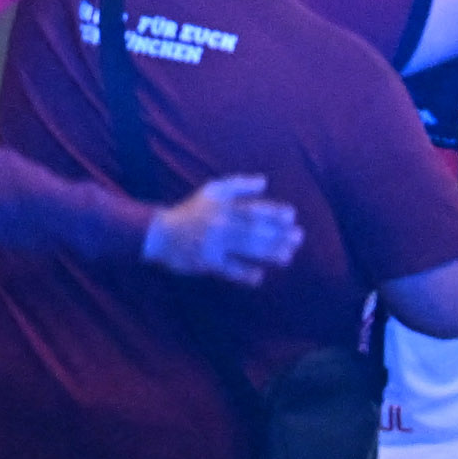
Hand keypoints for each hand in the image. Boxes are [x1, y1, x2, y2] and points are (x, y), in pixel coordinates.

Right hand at [139, 174, 302, 279]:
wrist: (159, 233)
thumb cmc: (191, 210)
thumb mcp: (212, 191)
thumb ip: (238, 184)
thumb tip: (264, 181)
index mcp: (222, 206)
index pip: (252, 209)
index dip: (272, 212)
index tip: (291, 215)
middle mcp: (219, 224)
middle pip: (252, 230)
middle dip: (277, 234)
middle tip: (298, 238)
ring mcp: (213, 245)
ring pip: (244, 249)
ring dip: (267, 253)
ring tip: (287, 257)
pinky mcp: (206, 263)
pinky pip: (226, 270)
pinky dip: (242, 274)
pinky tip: (259, 277)